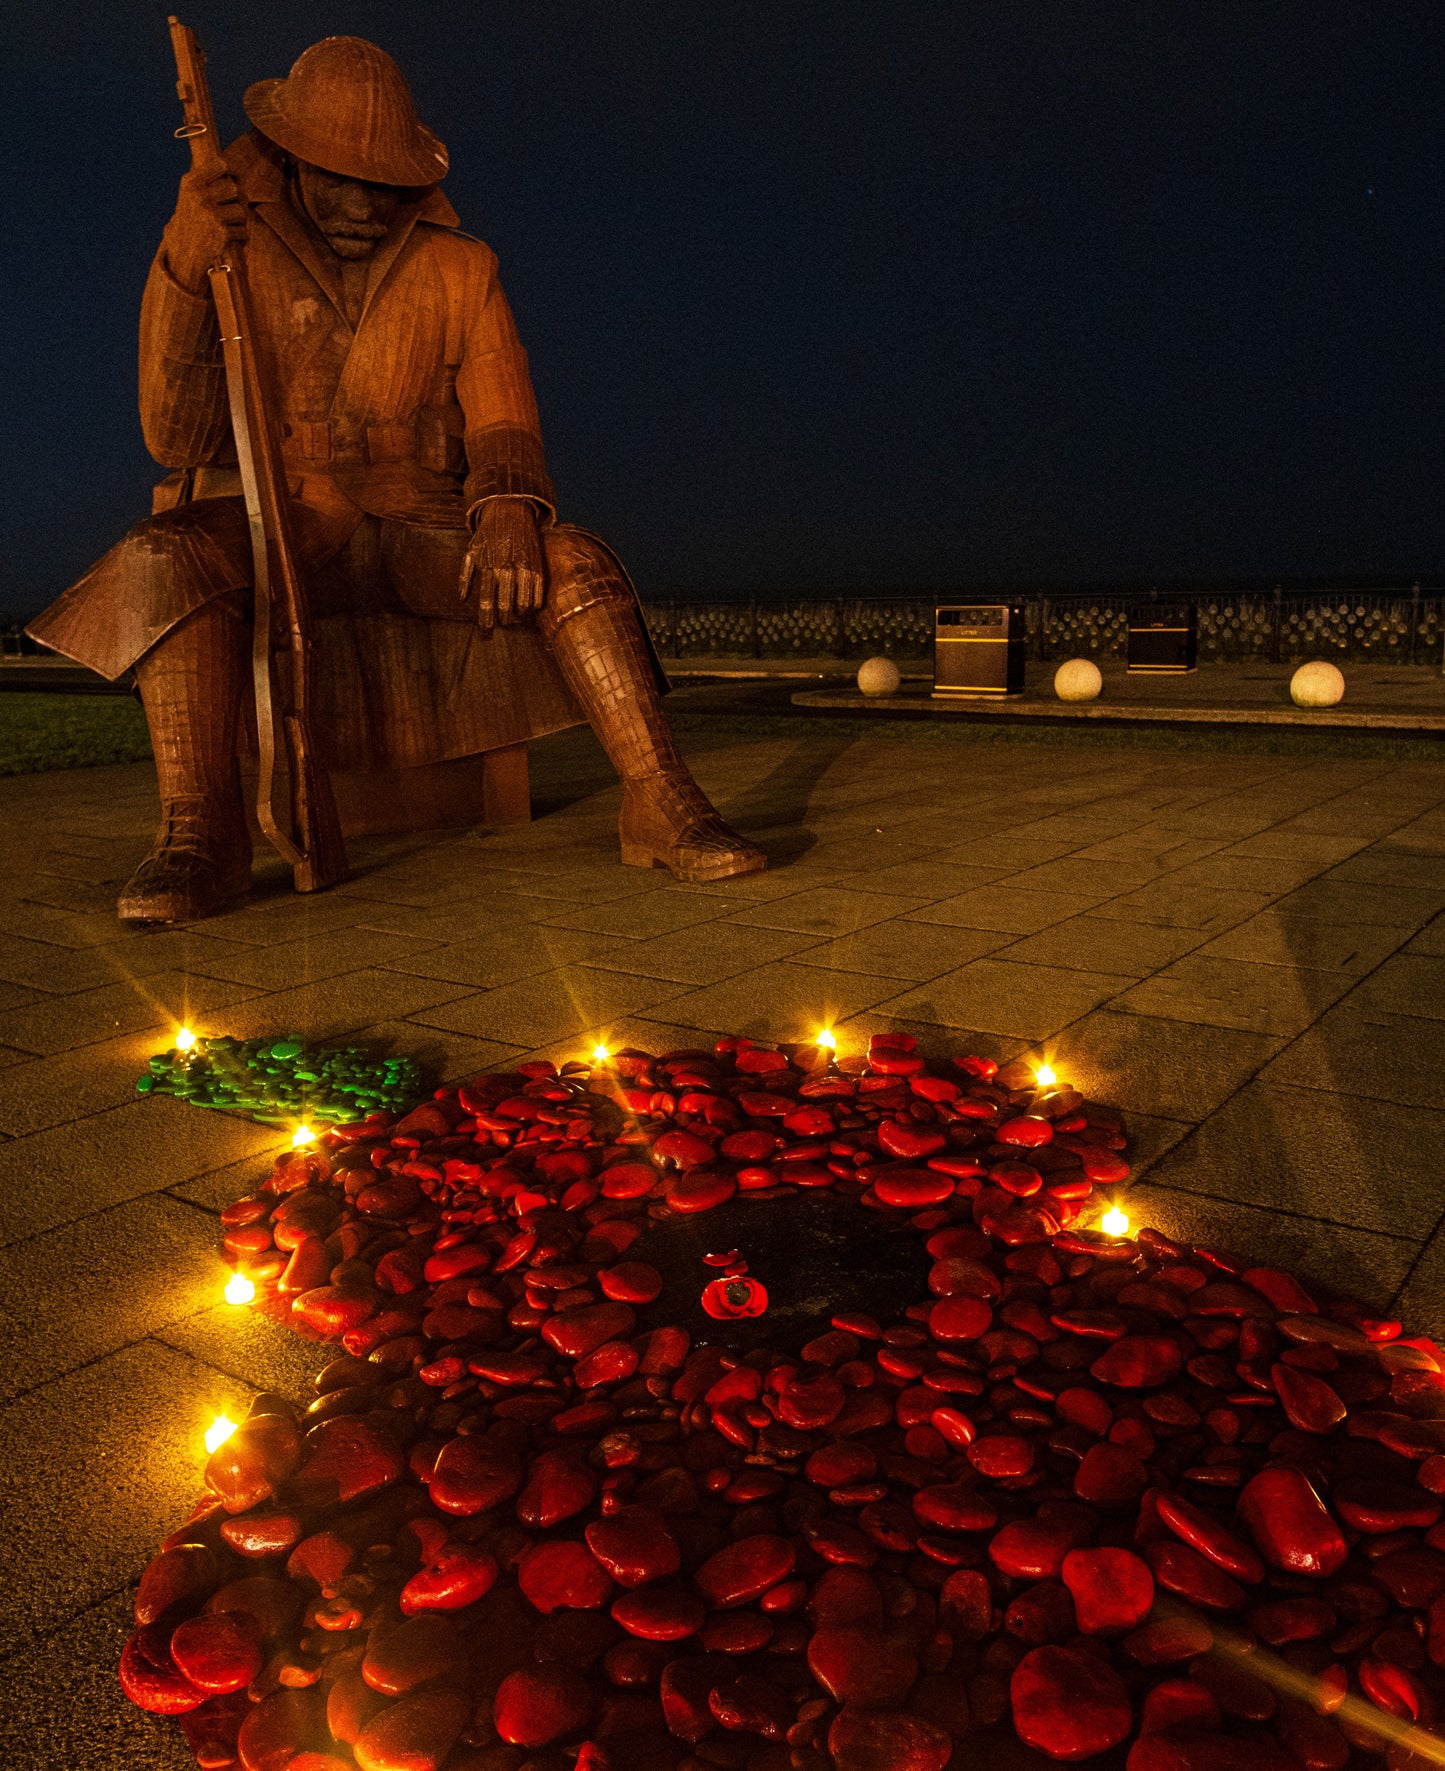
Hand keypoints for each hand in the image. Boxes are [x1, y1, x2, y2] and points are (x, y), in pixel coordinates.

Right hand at [165, 165, 247, 289]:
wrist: (184, 254)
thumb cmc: (191, 223)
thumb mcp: (191, 197)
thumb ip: (208, 183)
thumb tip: (232, 172)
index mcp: (191, 183)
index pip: (220, 166)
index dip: (233, 171)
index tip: (236, 177)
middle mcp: (200, 196)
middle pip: (234, 189)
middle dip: (239, 200)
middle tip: (235, 209)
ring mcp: (211, 214)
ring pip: (241, 211)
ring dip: (240, 221)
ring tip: (230, 227)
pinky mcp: (222, 232)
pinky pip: (243, 231)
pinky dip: (241, 238)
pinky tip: (232, 241)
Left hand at [458, 497, 545, 630]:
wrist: (509, 511)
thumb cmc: (487, 535)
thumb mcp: (470, 552)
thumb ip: (465, 576)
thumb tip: (462, 600)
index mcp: (488, 567)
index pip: (486, 601)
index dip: (486, 620)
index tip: (486, 634)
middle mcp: (506, 569)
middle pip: (505, 605)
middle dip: (503, 620)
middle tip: (501, 625)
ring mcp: (523, 568)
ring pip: (523, 603)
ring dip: (518, 615)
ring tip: (514, 619)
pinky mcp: (537, 566)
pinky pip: (538, 594)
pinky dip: (533, 606)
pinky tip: (528, 609)